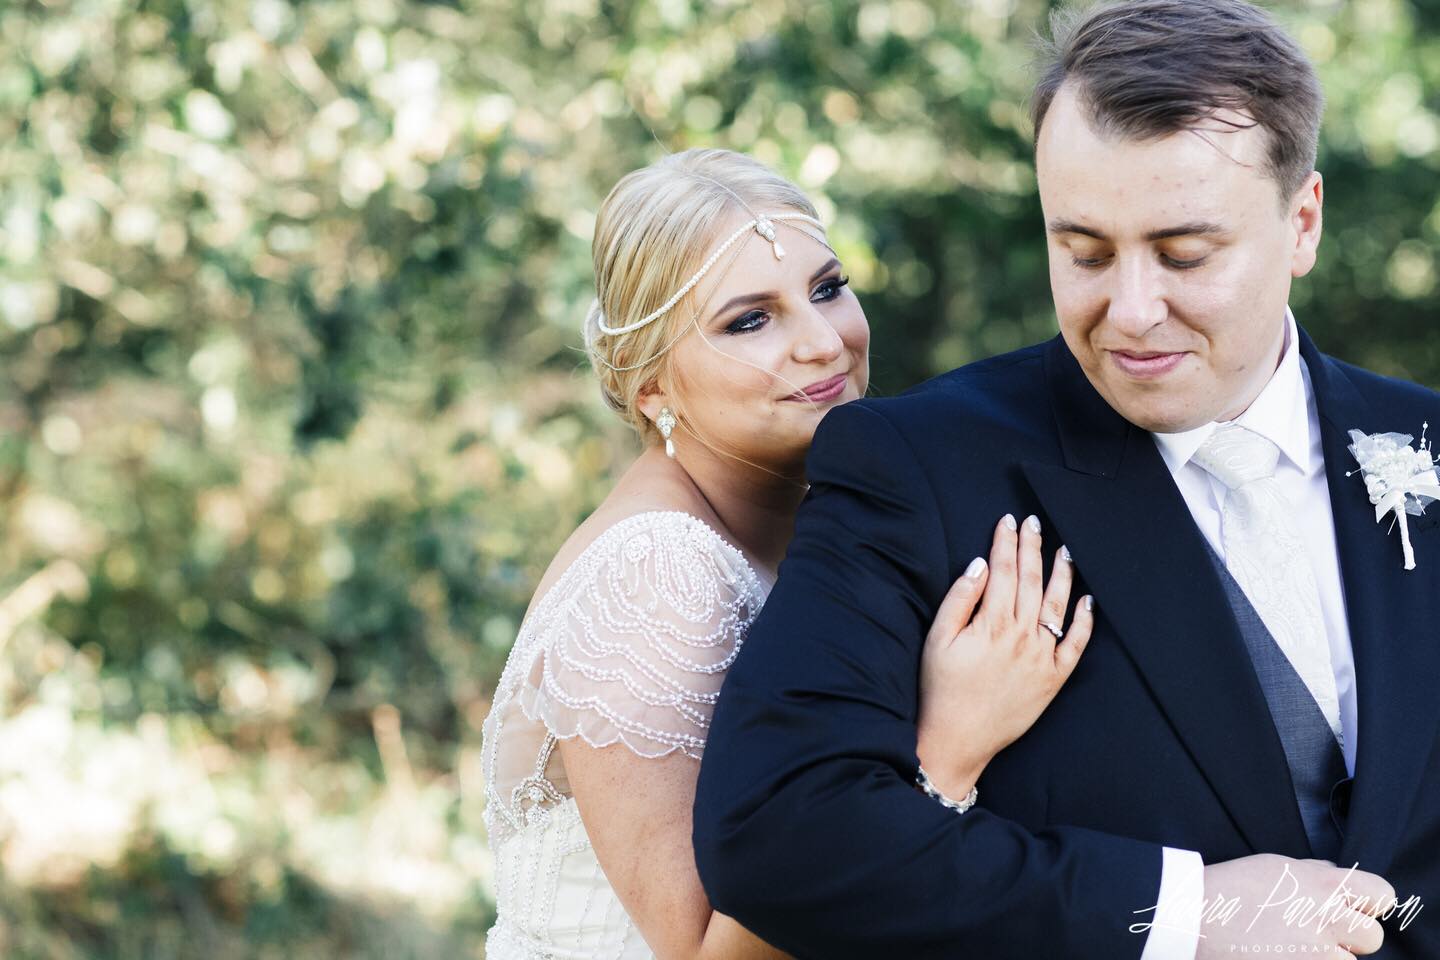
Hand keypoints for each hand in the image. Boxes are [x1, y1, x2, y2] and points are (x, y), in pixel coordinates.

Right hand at [915, 513, 1092, 798]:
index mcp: (992, 624)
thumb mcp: (937, 640)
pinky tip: (1088, 600)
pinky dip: (1085, 621)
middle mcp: (1022, 636)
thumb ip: (959, 599)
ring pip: (1057, 605)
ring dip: (1062, 574)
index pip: (1003, 571)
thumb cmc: (941, 689)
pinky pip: (1076, 645)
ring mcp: (1042, 657)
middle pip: (1031, 580)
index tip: (1009, 521)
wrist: (959, 739)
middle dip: (1032, 547)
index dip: (1006, 542)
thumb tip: (980, 565)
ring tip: (1064, 550)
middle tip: (1035, 523)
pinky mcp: (1054, 678)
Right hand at [1196, 855, 1396, 957]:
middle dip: (1349, 938)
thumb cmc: (1230, 889)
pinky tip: (1280, 955)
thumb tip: (1337, 875)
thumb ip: (1313, 872)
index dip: (1369, 904)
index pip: (1381, 895)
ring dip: (1327, 958)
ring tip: (1292, 947)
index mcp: (1321, 884)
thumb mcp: (1275, 866)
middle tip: (1319, 934)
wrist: (1192, 917)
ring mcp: (1315, 953)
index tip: (1354, 909)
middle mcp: (1325, 918)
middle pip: (1372, 937)